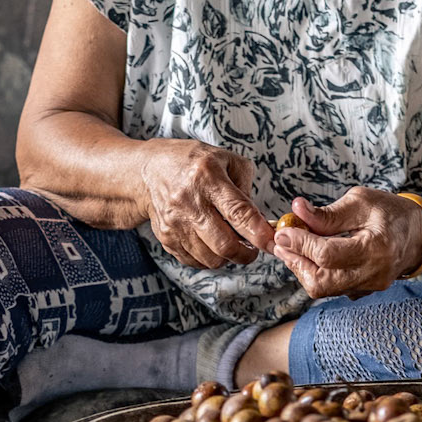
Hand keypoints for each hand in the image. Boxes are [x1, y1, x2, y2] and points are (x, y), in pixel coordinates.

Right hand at [138, 139, 274, 269]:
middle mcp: (189, 201)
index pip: (238, 212)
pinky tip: (210, 243)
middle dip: (246, 254)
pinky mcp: (166, 238)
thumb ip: (246, 188)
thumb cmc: (193, 163)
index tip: (272, 243)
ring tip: (230, 243)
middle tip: (253, 250)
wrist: (149, 171)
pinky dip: (208, 258)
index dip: (259, 232)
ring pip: (210, 258)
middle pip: (224, 244)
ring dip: (227, 257)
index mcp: (207, 176)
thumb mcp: (226, 160)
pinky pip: (195, 261)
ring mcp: (174, 222)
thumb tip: (259, 221)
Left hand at [273, 189, 421, 299]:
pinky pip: (332, 289)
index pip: (327, 255)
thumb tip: (296, 210)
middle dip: (296, 263)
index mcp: (376, 248)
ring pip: (323, 290)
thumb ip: (328, 212)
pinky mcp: (364, 291)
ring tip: (293, 247)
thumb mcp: (362, 201)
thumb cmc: (392, 212)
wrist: (421, 234)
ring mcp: (368, 286)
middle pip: (321, 282)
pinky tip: (310, 255)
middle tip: (282, 243)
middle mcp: (373, 273)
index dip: (300, 243)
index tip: (284, 231)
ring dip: (302, 269)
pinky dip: (316, 273)